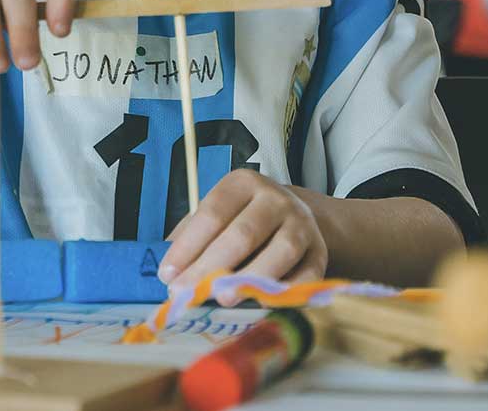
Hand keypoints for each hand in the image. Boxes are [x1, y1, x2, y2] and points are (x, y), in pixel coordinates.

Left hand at [159, 170, 327, 304]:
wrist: (291, 217)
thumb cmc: (240, 220)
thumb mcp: (215, 215)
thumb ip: (191, 237)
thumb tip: (169, 273)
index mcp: (243, 183)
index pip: (212, 213)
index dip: (188, 246)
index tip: (167, 275)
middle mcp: (276, 199)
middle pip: (244, 233)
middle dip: (212, 266)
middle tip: (188, 293)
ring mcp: (303, 224)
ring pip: (281, 251)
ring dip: (251, 277)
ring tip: (223, 298)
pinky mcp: (319, 252)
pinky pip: (308, 274)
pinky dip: (287, 291)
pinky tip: (262, 304)